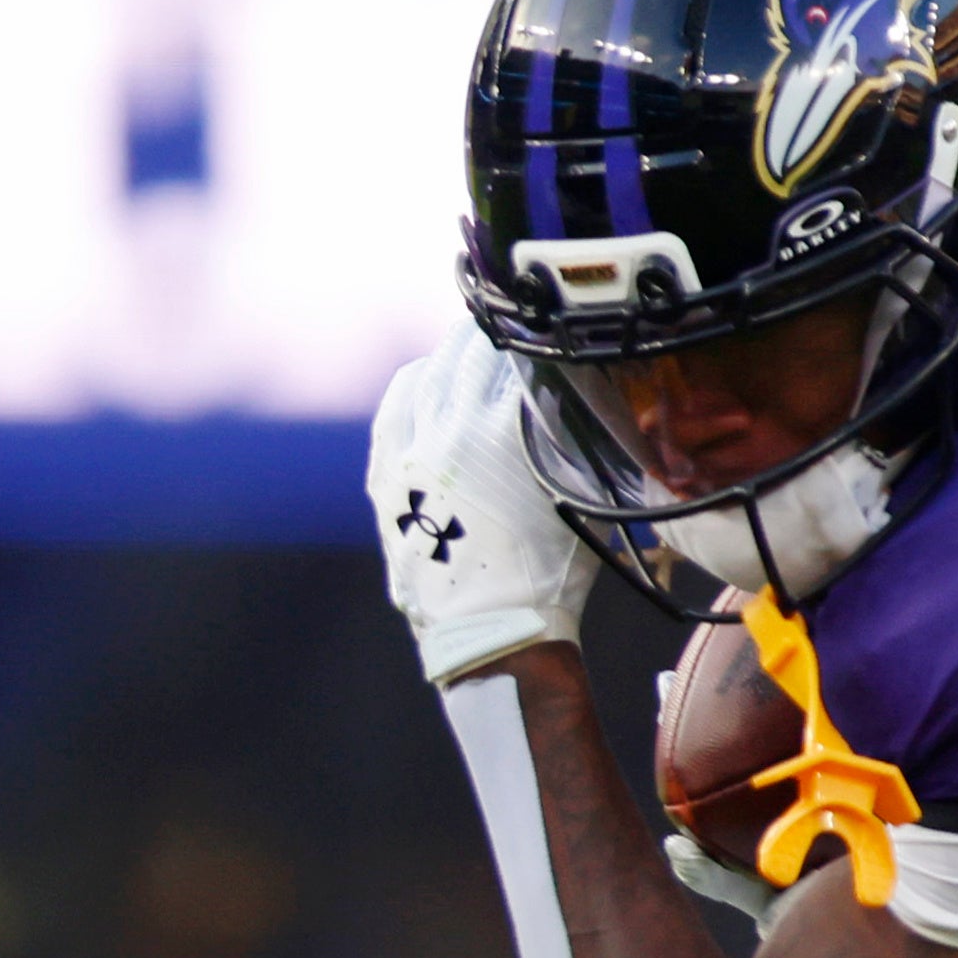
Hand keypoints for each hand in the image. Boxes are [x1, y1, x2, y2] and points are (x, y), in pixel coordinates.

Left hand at [366, 335, 596, 688]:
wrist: (489, 632)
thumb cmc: (544, 574)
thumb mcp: (571, 494)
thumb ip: (565, 437)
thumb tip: (573, 391)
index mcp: (492, 438)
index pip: (507, 359)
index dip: (524, 336)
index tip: (538, 325)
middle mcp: (441, 439)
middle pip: (460, 359)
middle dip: (483, 338)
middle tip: (506, 325)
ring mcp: (405, 458)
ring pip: (423, 380)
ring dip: (447, 359)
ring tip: (467, 350)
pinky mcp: (384, 481)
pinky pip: (394, 413)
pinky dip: (414, 389)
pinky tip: (427, 383)